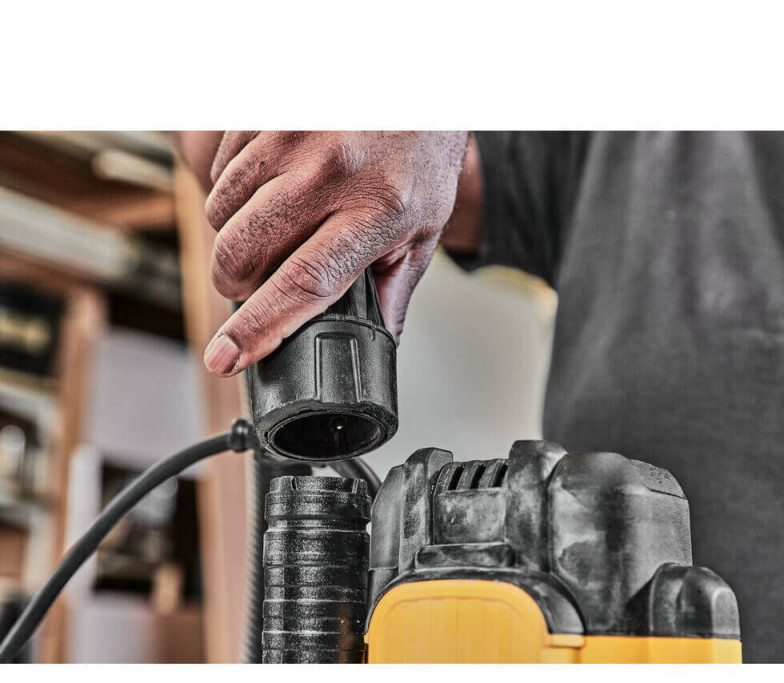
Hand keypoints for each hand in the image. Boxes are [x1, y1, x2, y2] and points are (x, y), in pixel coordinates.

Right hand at [180, 131, 467, 375]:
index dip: (257, 327)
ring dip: (233, 235)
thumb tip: (377, 342)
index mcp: (377, 212)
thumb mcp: (422, 230)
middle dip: (235, 281)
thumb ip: (393, 290)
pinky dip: (234, 192)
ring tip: (271, 228)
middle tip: (253, 283)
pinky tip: (268, 189)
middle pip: (245, 250)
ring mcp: (295, 136)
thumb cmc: (420, 159)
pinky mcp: (268, 113)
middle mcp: (332, 171)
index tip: (224, 356)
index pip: (303, 283)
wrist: (413, 84)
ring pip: (222, 211)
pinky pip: (221, 169)